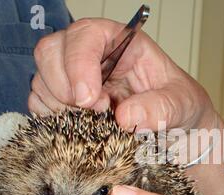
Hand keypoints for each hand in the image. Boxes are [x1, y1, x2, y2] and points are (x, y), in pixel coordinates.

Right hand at [29, 18, 217, 130]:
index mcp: (123, 43)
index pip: (87, 35)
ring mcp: (77, 79)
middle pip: (52, 51)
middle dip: (63, 85)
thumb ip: (162, 108)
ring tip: (93, 124)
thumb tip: (126, 117)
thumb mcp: (183, 104)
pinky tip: (80, 130)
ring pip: (42, 80)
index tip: (89, 99)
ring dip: (59, 106)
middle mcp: (94, 57)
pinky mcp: (67, 104)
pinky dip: (52, 120)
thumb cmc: (180, 107)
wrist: (178, 132)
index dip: (79, 62)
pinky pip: (40, 105)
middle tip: (92, 112)